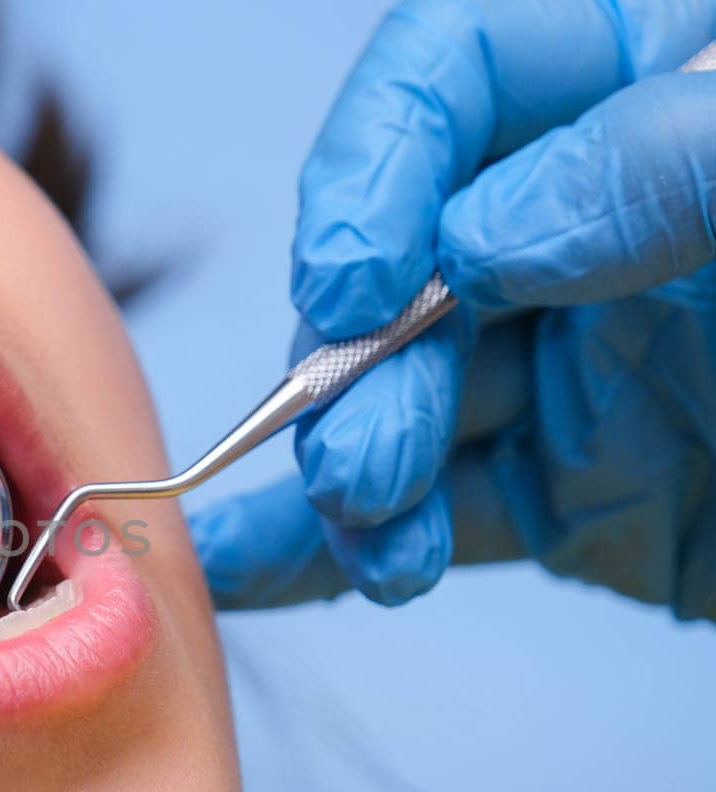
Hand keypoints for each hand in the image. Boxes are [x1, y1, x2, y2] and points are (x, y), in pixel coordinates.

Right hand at [191, 0, 715, 619]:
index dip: (372, 174)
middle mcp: (586, 217)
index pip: (451, 80)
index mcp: (644, 81)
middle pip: (400, 261)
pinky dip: (346, 548)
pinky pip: (445, 511)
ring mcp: (574, 358)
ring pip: (403, 402)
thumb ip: (667, 163)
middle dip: (357, 363)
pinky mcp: (581, 486)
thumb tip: (488, 237)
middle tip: (368, 459)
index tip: (356, 281)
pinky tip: (264, 572)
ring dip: (349, 477)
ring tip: (374, 544)